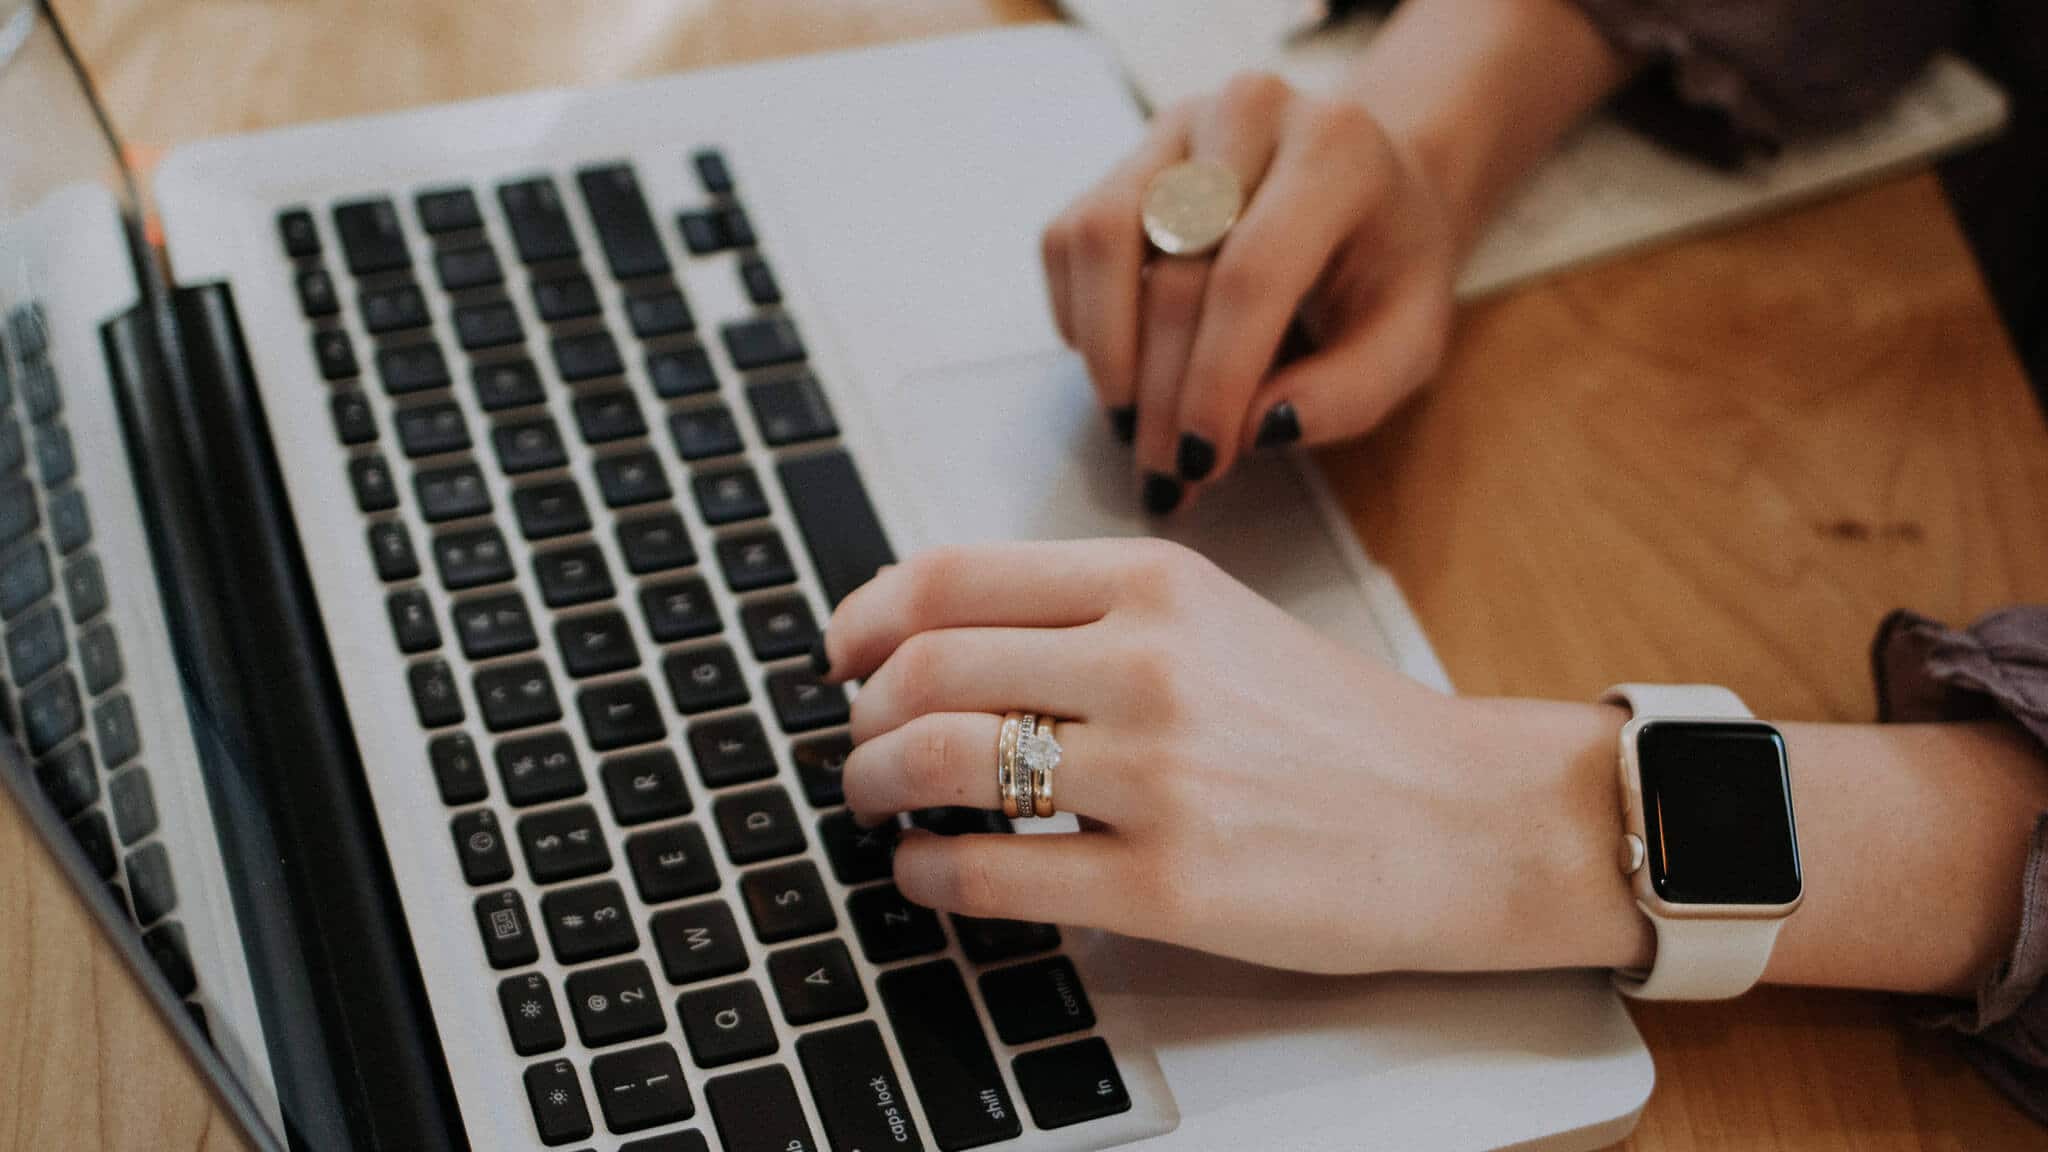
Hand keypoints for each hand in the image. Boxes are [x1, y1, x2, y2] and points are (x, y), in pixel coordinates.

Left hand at [818, 540, 1646, 975]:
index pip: (951, 575)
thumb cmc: (1339, 727)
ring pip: (942, 762)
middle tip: (856, 744)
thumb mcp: (1218, 621)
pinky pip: (992, 874)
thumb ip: (1090, 616)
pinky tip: (926, 876)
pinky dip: (926, 876)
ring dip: (875, 786)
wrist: (1467, 818)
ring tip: (877, 805)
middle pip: (926, 668)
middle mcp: (1149, 664)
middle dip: (861, 715)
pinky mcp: (1169, 885)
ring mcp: (1158, 776)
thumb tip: (943, 639)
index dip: (865, 616)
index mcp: (1155, 583)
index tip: (841, 653)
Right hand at [1040, 73, 1456, 513]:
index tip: (1201, 462)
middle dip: (1161, 393)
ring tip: (1132, 425)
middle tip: (1165, 474)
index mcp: (1336, 150)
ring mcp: (1177, 126)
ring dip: (1106, 353)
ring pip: (1100, 240)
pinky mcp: (1126, 155)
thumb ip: (1349, 393)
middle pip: (1173, 269)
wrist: (1367, 184)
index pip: (1251, 272)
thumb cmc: (1386, 269)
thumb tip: (1255, 430)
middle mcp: (1249, 113)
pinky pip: (1069, 240)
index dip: (1215, 378)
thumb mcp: (1409, 341)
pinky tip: (1123, 366)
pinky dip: (1080, 318)